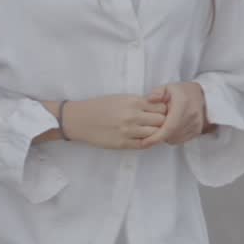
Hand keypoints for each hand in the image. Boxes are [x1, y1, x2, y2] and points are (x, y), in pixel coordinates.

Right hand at [46, 94, 167, 149]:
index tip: (160, 114)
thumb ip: (138, 102)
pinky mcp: (123, 143)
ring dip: (155, 134)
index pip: (162, 107)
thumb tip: (157, 107)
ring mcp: (129, 131)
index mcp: (133, 101)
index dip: (163, 111)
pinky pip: (144, 145)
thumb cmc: (99, 106)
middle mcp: (133, 115)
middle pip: (162, 121)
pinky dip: (147, 142)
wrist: (80, 119)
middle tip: (158, 125)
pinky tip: (143, 139)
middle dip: (162, 123)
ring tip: (150, 132)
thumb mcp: (120, 98)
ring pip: (155, 134)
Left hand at [140, 82, 206, 147]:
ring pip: (175, 139)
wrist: (203, 96)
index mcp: (183, 106)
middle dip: (158, 137)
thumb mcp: (168, 87)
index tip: (145, 142)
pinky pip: (181, 140)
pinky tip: (169, 129)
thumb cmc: (183, 92)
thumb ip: (157, 93)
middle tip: (149, 133)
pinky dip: (172, 137)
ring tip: (160, 127)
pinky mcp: (197, 131)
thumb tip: (149, 99)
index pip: (169, 127)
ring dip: (165, 137)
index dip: (156, 137)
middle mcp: (191, 117)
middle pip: (171, 135)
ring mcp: (195, 126)